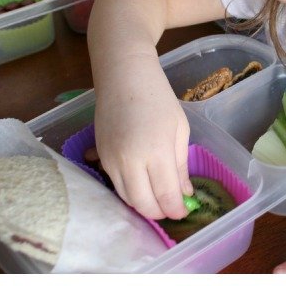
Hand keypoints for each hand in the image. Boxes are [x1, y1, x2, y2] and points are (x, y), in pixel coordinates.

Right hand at [93, 53, 193, 220]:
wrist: (122, 73)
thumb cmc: (157, 96)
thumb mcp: (179, 128)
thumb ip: (180, 164)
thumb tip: (184, 193)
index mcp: (156, 151)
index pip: (166, 198)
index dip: (177, 210)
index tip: (185, 209)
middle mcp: (130, 160)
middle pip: (144, 205)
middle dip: (160, 212)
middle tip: (171, 205)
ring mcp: (111, 158)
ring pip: (126, 199)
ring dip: (143, 203)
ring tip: (157, 194)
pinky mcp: (100, 154)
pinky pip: (115, 183)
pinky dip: (129, 189)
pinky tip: (140, 181)